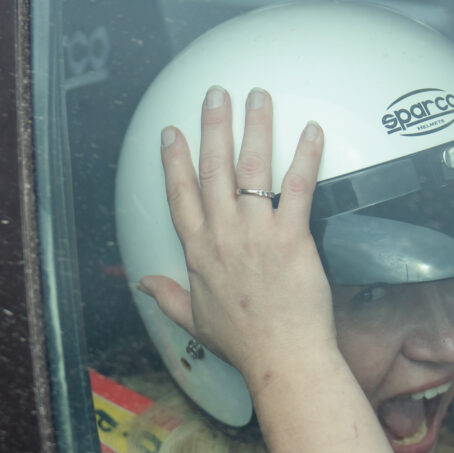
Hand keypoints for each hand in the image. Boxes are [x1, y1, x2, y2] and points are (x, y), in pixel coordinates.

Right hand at [138, 85, 340, 395]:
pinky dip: (305, 155)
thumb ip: (167, 297)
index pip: (180, 195)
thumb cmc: (244, 343)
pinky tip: (310, 130)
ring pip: (252, 167)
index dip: (174, 160)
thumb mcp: (195, 321)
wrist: (281, 358)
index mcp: (199, 252)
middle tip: (216, 94)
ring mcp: (257, 233)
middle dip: (213, 125)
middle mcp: (224, 235)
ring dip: (255, 127)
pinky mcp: (292, 237)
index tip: (172, 133)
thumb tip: (143, 284)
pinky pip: (298, 187)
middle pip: (213, 168)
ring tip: (257, 97)